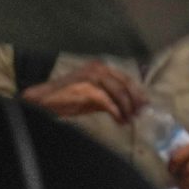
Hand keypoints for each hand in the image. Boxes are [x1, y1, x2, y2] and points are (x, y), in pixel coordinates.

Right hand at [22, 60, 146, 125]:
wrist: (44, 100)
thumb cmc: (66, 98)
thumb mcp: (91, 96)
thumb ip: (108, 98)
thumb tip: (126, 110)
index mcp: (100, 67)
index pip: (125, 78)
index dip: (136, 92)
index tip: (144, 105)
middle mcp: (98, 68)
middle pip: (125, 83)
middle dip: (135, 100)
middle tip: (140, 114)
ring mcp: (93, 77)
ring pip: (119, 92)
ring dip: (127, 108)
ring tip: (129, 120)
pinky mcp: (88, 89)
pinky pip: (108, 102)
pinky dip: (117, 113)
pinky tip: (119, 121)